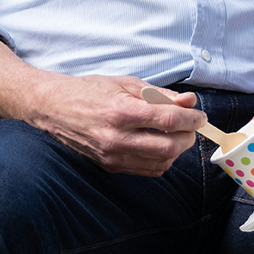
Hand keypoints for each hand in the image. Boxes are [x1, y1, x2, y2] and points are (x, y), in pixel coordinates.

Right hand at [29, 75, 206, 175]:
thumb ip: (161, 95)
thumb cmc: (90, 90)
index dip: (191, 119)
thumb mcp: (127, 83)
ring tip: (176, 134)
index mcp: (120, 112)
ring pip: (161, 162)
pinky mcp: (109, 166)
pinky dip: (161, 160)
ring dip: (177, 150)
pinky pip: (147, 170)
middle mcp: (116, 138)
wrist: (52, 108)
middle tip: (191, 126)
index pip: (167, 121)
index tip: (201, 116)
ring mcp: (112, 156)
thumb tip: (189, 101)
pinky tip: (160, 145)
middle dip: (188, 137)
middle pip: (168, 147)